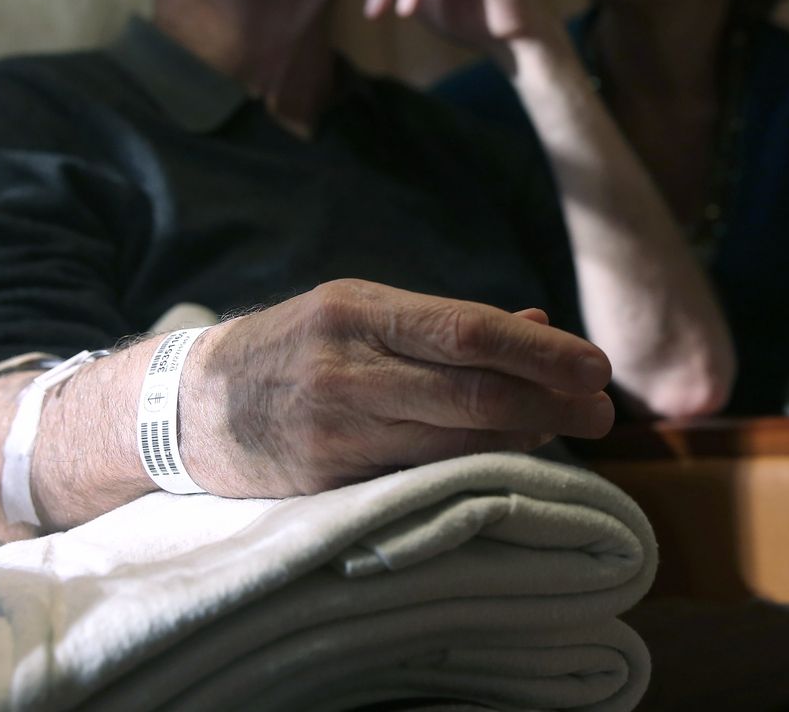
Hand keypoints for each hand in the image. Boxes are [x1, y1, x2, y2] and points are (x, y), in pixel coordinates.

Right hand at [177, 279, 614, 497]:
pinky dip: (475, 465)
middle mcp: (345, 365)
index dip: (541, 350)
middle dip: (549, 401)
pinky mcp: (325, 478)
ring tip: (570, 429)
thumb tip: (537, 318)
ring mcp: (333, 426)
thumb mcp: (356, 314)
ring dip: (524, 436)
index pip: (468, 329)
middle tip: (602, 411)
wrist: (186, 407)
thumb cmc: (293, 350)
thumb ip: (442, 322)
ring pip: (452, 439)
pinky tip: (512, 458)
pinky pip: (420, 474)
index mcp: (357, 310)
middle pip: (471, 389)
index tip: (596, 365)